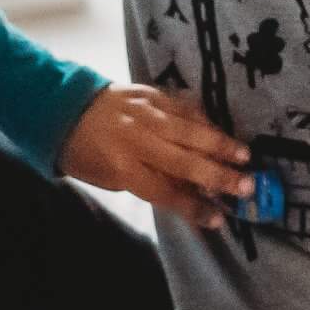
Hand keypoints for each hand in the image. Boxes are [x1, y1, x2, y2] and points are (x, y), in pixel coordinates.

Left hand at [58, 86, 253, 229]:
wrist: (62, 107)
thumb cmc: (85, 154)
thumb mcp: (111, 179)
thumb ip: (151, 183)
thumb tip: (192, 192)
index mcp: (121, 166)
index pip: (165, 191)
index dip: (193, 206)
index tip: (219, 218)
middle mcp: (135, 138)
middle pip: (183, 160)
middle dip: (217, 175)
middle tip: (247, 186)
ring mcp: (144, 111)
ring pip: (188, 129)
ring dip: (218, 143)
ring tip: (244, 155)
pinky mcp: (148, 91)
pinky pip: (181, 105)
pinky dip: (202, 117)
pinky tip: (218, 128)